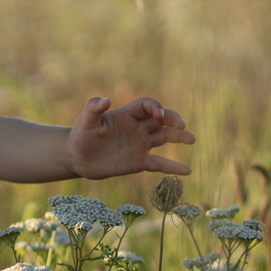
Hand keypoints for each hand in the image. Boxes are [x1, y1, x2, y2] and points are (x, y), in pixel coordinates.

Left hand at [66, 96, 195, 179]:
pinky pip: (160, 164)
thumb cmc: (81, 136)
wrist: (78, 158)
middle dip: (173, 119)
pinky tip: (188, 171)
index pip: (146, 106)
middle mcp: (137, 128)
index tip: (159, 116)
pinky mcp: (139, 163)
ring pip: (165, 138)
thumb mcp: (85, 121)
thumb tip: (106, 100)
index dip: (155, 108)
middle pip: (161, 120)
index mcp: (127, 115)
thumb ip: (93, 108)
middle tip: (182, 125)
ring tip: (192, 139)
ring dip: (179, 137)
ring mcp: (140, 145)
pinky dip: (173, 168)